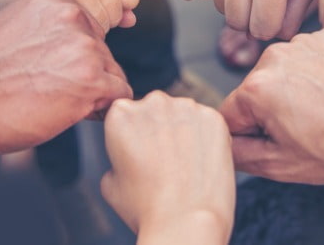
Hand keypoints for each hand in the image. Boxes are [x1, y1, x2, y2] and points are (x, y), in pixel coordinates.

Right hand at [0, 0, 132, 155]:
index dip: (73, 54)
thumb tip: (81, 42)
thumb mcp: (17, 26)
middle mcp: (74, 15)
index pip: (87, 26)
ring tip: (57, 102)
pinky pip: (119, 94)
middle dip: (85, 73)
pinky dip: (102, 108)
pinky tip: (74, 112)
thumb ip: (50, 26)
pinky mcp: (92, 80)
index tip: (49, 68)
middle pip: (102, 49)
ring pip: (112, 72)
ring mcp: (85, 47)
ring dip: (93, 91)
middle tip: (51, 90)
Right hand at [0, 0, 139, 32]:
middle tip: (64, 11)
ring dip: (83, 29)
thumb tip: (132, 19)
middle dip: (96, 22)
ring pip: (104, 24)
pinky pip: (85, 28)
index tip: (80, 5)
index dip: (108, 11)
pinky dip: (71, 33)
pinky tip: (50, 21)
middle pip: (118, 13)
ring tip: (56, 14)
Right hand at [101, 92, 234, 243]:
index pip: (126, 112)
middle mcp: (154, 103)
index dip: (134, 134)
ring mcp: (187, 108)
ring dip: (184, 131)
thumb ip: (116, 157)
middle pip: (156, 110)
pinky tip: (201, 162)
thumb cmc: (147, 207)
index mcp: (122, 114)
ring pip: (184, 115)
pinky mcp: (214, 118)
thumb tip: (127, 155)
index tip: (140, 149)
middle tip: (162, 160)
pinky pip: (208, 123)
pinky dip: (206, 138)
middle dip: (159, 129)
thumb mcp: (109, 183)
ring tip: (184, 164)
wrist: (185, 221)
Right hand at [219, 29, 323, 183]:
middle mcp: (275, 56)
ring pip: (282, 74)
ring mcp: (303, 42)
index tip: (274, 144)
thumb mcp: (285, 165)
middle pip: (255, 91)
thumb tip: (227, 145)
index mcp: (258, 88)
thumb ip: (242, 154)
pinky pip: (307, 59)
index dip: (247, 137)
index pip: (229, 116)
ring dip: (293, 92)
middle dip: (271, 113)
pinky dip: (316, 75)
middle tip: (304, 132)